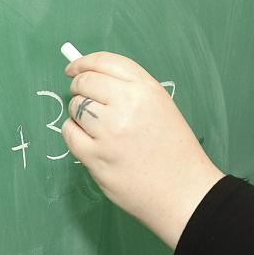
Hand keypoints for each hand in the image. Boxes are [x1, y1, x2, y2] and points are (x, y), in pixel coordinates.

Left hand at [63, 51, 224, 248]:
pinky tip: (89, 140)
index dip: (84, 62)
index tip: (73, 69)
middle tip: (79, 95)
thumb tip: (92, 77)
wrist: (184, 192)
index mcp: (146, 89)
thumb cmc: (174, 151)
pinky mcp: (96, 157)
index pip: (105, 62)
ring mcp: (109, 132)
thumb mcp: (161, 107)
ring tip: (94, 125)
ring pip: (76, 107)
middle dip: (77, 87)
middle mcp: (126, 105)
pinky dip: (74, 133)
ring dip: (78, 113)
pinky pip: (70, 134)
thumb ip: (130, 91)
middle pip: (85, 82)